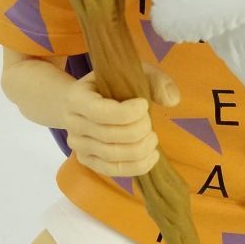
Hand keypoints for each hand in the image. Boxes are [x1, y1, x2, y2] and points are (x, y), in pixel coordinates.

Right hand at [62, 63, 179, 178]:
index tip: (144, 105)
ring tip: (152, 138)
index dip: (128, 113)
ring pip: (113, 155)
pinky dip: (137, 166)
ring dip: (141, 149)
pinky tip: (151, 155)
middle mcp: (72, 124)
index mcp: (76, 97)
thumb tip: (172, 100)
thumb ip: (156, 80)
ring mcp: (78, 145)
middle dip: (139, 129)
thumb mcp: (133, 72)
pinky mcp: (87, 161)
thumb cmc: (112, 85)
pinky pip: (113, 170)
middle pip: (110, 135)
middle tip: (150, 122)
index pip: (101, 112)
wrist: (85, 102)